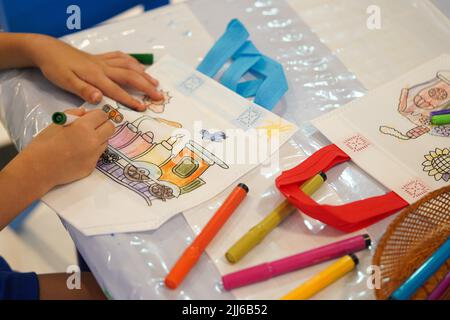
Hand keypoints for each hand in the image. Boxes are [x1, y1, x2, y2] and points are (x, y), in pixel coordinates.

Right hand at [23, 108, 114, 187]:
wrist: (39, 169)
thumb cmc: (44, 143)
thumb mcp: (56, 123)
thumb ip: (73, 114)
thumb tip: (85, 113)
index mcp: (84, 127)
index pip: (102, 116)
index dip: (97, 115)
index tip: (91, 118)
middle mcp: (93, 141)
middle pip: (111, 128)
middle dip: (104, 125)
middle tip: (93, 127)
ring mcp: (94, 155)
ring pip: (106, 142)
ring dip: (99, 139)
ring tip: (84, 141)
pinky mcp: (92, 167)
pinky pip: (98, 155)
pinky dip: (92, 152)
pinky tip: (79, 153)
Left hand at [27, 35, 161, 110]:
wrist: (48, 50)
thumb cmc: (56, 68)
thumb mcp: (65, 82)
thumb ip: (83, 90)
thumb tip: (99, 98)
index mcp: (96, 76)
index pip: (117, 90)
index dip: (131, 100)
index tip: (144, 108)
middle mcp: (103, 68)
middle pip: (130, 76)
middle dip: (146, 86)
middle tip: (159, 96)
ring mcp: (103, 61)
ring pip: (129, 65)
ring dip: (144, 74)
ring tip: (155, 82)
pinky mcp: (101, 57)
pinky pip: (121, 57)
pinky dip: (133, 62)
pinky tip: (139, 66)